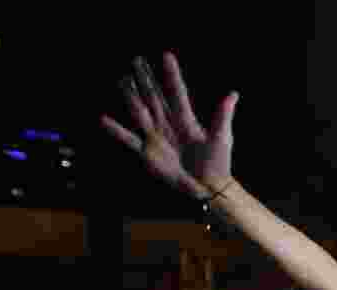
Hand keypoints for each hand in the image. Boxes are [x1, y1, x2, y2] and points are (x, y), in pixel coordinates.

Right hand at [101, 53, 238, 198]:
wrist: (208, 187)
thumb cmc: (218, 164)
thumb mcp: (221, 138)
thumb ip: (222, 115)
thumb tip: (233, 94)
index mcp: (187, 120)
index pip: (177, 92)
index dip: (172, 75)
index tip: (167, 56)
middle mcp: (169, 125)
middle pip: (155, 97)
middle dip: (146, 79)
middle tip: (137, 60)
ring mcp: (158, 137)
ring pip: (141, 112)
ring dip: (132, 96)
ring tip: (123, 80)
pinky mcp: (149, 153)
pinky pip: (130, 139)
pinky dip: (117, 131)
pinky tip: (104, 119)